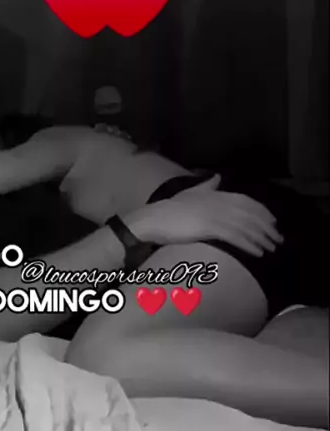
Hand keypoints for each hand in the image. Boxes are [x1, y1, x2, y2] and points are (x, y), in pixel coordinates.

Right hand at [127, 175, 282, 256]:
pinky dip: (249, 245)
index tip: (273, 222)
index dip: (262, 212)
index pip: (246, 201)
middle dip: (266, 227)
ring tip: (272, 249)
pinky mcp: (209, 226)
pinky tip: (258, 253)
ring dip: (261, 238)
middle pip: (250, 214)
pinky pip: (235, 236)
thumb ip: (207, 185)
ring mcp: (214, 213)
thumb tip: (218, 176)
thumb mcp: (191, 193)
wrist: (153, 220)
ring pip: (245, 226)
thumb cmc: (170, 210)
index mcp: (215, 193)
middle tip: (278, 239)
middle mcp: (218, 201)